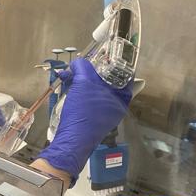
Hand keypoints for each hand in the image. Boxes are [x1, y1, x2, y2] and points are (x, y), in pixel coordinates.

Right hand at [37, 58, 131, 183]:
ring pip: (97, 90)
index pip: (126, 74)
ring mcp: (105, 113)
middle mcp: (116, 104)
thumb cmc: (83, 113)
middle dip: (94, 71)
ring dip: (84, 81)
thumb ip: (83, 67)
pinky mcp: (93, 118)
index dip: (116, 62)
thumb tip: (78, 63)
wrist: (72, 141)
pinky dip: (80, 92)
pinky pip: (89, 100)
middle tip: (83, 64)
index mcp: (122, 96)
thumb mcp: (83, 83)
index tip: (105, 54)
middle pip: (109, 80)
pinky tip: (69, 89)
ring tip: (70, 76)